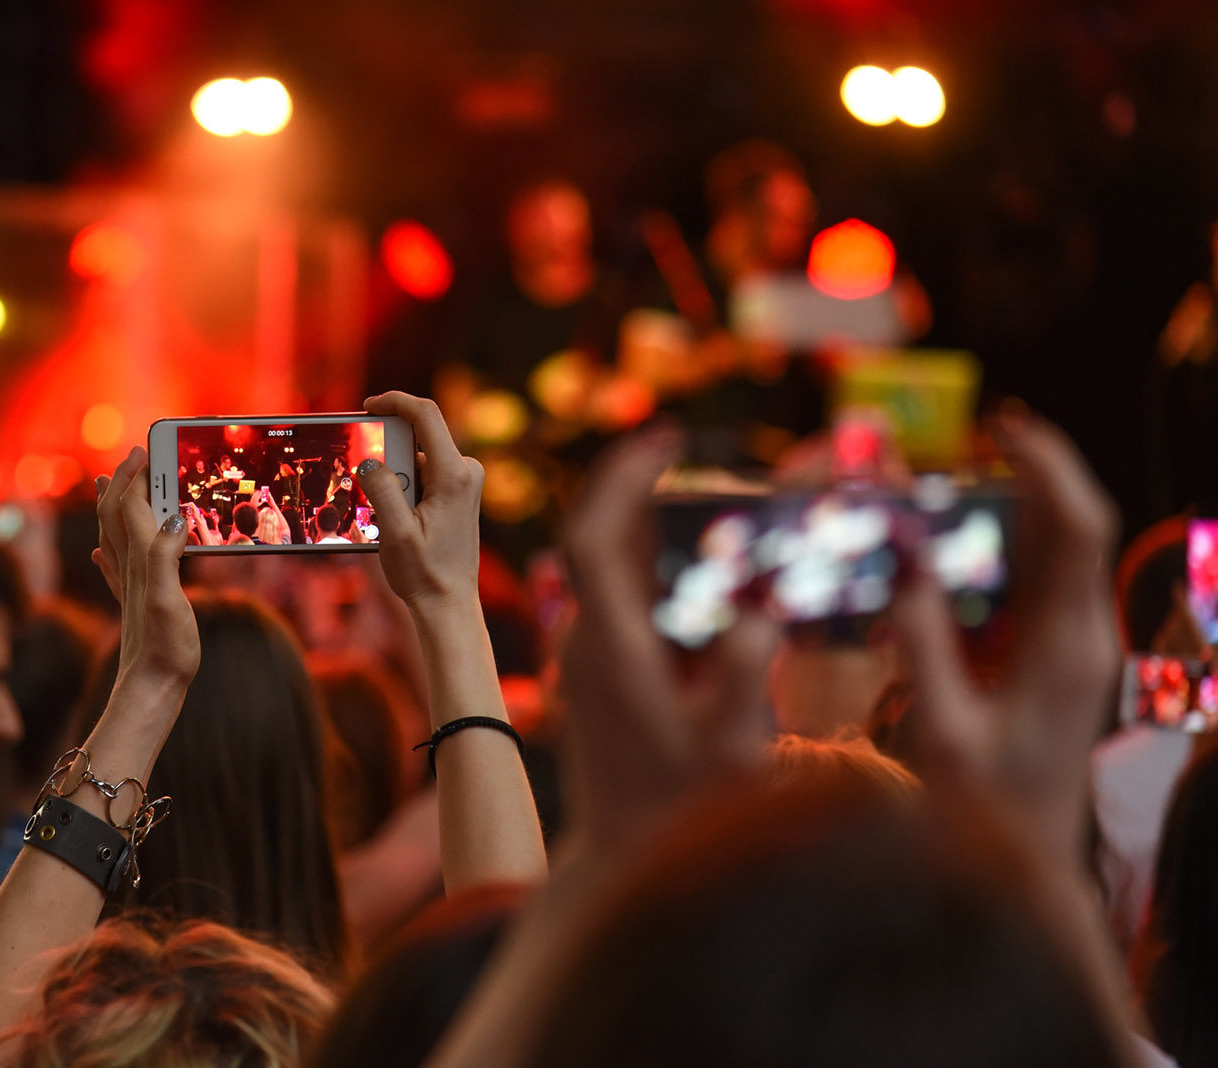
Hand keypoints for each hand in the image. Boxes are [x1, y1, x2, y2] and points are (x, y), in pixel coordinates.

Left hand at [91, 447, 199, 684]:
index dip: (137, 475)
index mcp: (143, 561)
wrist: (150, 688)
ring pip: (112, 537)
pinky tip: (99, 553)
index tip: (146, 449)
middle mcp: (131, 569)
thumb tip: (176, 518)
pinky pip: (113, 569)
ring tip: (109, 487)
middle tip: (131, 458)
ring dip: (111, 508)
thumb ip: (168, 557)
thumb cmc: (164, 648)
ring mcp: (129, 587)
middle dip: (122, 482)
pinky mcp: (133, 605)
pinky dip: (107, 550)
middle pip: (116, 515)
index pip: (133, 505)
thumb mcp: (171, 600)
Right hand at [357, 392, 483, 613]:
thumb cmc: (425, 572)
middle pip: (418, 438)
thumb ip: (381, 490)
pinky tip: (397, 520)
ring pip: (417, 458)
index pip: (426, 414)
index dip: (395, 401)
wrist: (449, 602)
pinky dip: (403, 487)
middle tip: (373, 496)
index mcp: (454, 474)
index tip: (368, 406)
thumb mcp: (395, 532)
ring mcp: (465, 480)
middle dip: (387, 457)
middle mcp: (466, 471)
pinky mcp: (460, 491)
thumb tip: (370, 460)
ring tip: (389, 519)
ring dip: (394, 478)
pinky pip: (424, 473)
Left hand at [560, 423, 778, 845]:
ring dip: (644, 524)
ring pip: (606, 568)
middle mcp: (585, 641)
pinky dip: (650, 565)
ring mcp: (586, 657)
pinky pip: (619, 597)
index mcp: (608, 646)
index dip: (620, 479)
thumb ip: (742, 680)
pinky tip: (696, 565)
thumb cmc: (678, 814)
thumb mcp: (727, 749)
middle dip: (637, 487)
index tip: (662, 438)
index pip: (591, 538)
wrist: (621, 866)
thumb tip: (759, 613)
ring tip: (698, 492)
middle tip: (684, 451)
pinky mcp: (597, 675)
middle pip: (597, 540)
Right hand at [889, 413, 1118, 859]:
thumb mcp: (942, 729)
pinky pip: (1042, 584)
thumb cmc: (983, 814)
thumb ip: (922, 644)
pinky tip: (960, 550)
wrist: (1027, 876)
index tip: (1001, 426)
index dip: (1045, 465)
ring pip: (1060, 554)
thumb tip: (902, 560)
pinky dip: (1008, 550)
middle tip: (970, 442)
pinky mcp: (1060, 665)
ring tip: (958, 480)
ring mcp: (1077, 651)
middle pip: (1072, 529)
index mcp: (1065, 646)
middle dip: (1027, 474)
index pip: (1075, 526)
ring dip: (1017, 509)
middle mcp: (1083, 638)